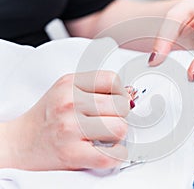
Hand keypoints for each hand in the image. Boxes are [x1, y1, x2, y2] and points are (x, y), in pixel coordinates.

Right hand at [4, 71, 131, 170]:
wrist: (22, 143)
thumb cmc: (48, 116)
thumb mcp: (66, 91)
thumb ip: (95, 89)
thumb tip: (130, 96)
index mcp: (69, 84)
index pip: (112, 80)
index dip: (120, 93)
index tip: (115, 102)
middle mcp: (69, 103)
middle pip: (121, 105)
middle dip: (120, 115)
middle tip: (108, 121)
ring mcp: (70, 128)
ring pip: (120, 128)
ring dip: (118, 135)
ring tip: (105, 135)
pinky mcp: (72, 153)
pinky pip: (112, 154)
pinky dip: (118, 154)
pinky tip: (109, 150)